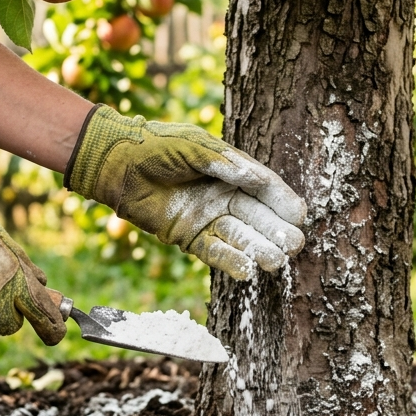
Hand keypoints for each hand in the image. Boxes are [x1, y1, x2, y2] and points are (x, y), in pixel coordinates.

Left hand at [64, 106, 306, 279]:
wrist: (116, 163)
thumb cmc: (156, 146)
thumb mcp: (195, 147)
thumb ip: (227, 164)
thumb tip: (260, 179)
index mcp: (229, 170)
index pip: (263, 188)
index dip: (282, 201)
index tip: (300, 215)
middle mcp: (222, 196)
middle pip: (256, 216)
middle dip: (276, 231)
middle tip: (295, 245)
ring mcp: (206, 217)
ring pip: (239, 237)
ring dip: (258, 249)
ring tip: (277, 262)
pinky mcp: (186, 236)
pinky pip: (213, 251)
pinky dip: (230, 261)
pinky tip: (248, 270)